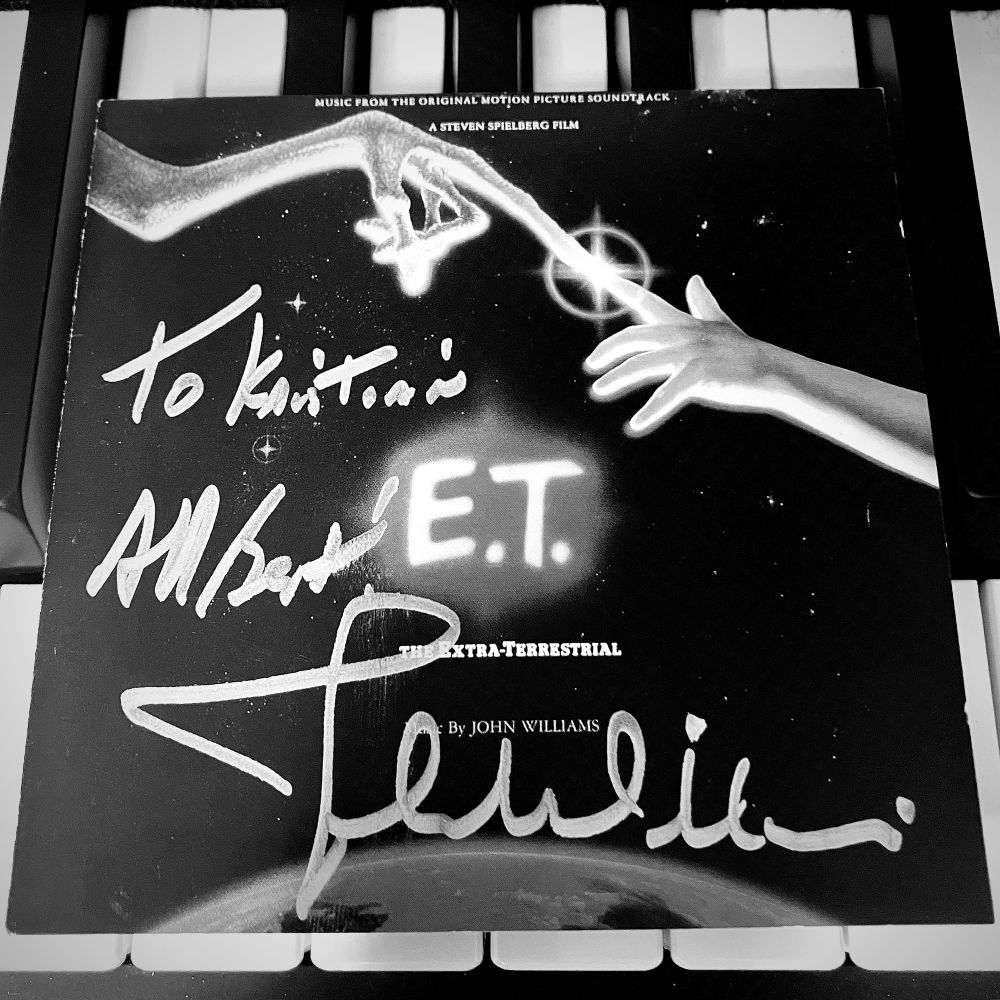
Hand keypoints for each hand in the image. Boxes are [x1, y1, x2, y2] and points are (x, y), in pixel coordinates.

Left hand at [584, 275, 772, 435]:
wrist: (772, 372)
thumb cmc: (742, 352)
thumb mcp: (719, 324)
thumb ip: (702, 304)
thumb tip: (695, 279)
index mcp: (682, 322)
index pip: (644, 300)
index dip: (620, 288)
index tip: (598, 275)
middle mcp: (683, 334)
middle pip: (633, 337)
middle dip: (607, 350)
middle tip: (591, 366)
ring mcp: (691, 354)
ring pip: (642, 365)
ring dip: (616, 379)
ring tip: (598, 391)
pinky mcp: (700, 376)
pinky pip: (667, 395)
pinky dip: (650, 411)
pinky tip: (635, 425)